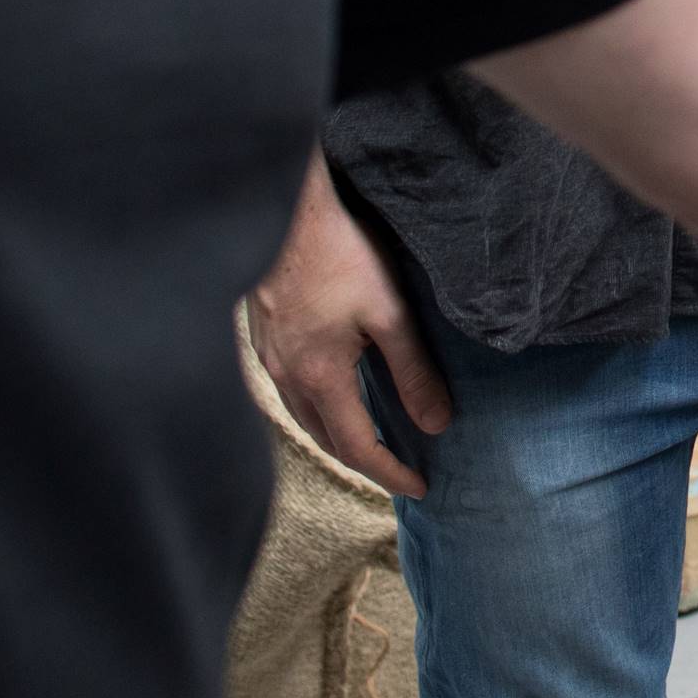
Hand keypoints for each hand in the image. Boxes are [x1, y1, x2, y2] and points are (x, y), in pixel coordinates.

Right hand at [247, 158, 447, 497]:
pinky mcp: (260, 334)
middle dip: (362, 460)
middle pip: (324, 439)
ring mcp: (266, 356)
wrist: (283, 209)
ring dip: (335, 434)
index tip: (420, 487)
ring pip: (301, 415)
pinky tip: (329, 390)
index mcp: (319, 377)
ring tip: (368, 437)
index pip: (357, 448)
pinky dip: (314, 404)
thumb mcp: (389, 311)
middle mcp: (285, 376)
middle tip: (397, 468)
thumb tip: (438, 425)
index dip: (390, 472)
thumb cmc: (339, 253)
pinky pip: (287, 388)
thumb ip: (413, 371)